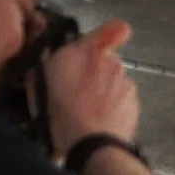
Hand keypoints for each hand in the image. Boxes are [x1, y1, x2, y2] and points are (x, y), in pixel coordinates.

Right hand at [44, 19, 140, 153]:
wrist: (91, 145)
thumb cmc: (60, 111)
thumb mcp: (40, 79)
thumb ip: (48, 55)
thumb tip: (47, 38)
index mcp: (88, 51)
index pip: (114, 29)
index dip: (110, 34)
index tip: (106, 40)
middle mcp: (112, 62)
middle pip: (107, 61)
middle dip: (96, 71)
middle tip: (78, 89)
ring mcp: (126, 84)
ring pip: (115, 82)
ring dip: (105, 91)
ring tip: (87, 110)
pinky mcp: (135, 105)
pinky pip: (123, 101)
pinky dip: (114, 108)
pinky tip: (99, 120)